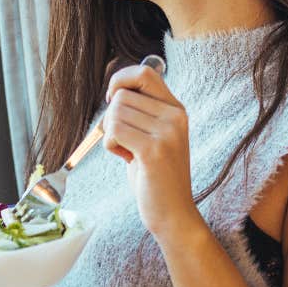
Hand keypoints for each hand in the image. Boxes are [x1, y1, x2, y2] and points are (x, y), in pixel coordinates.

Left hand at [103, 62, 200, 240]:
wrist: (173, 214)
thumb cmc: (155, 176)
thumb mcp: (154, 136)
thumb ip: (142, 112)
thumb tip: (117, 88)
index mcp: (176, 109)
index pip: (145, 72)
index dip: (121, 80)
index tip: (113, 100)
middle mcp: (175, 116)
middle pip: (123, 95)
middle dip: (112, 118)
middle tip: (124, 142)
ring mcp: (167, 133)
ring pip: (115, 113)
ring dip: (110, 135)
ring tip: (128, 153)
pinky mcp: (153, 150)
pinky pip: (114, 131)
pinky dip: (110, 145)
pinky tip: (125, 159)